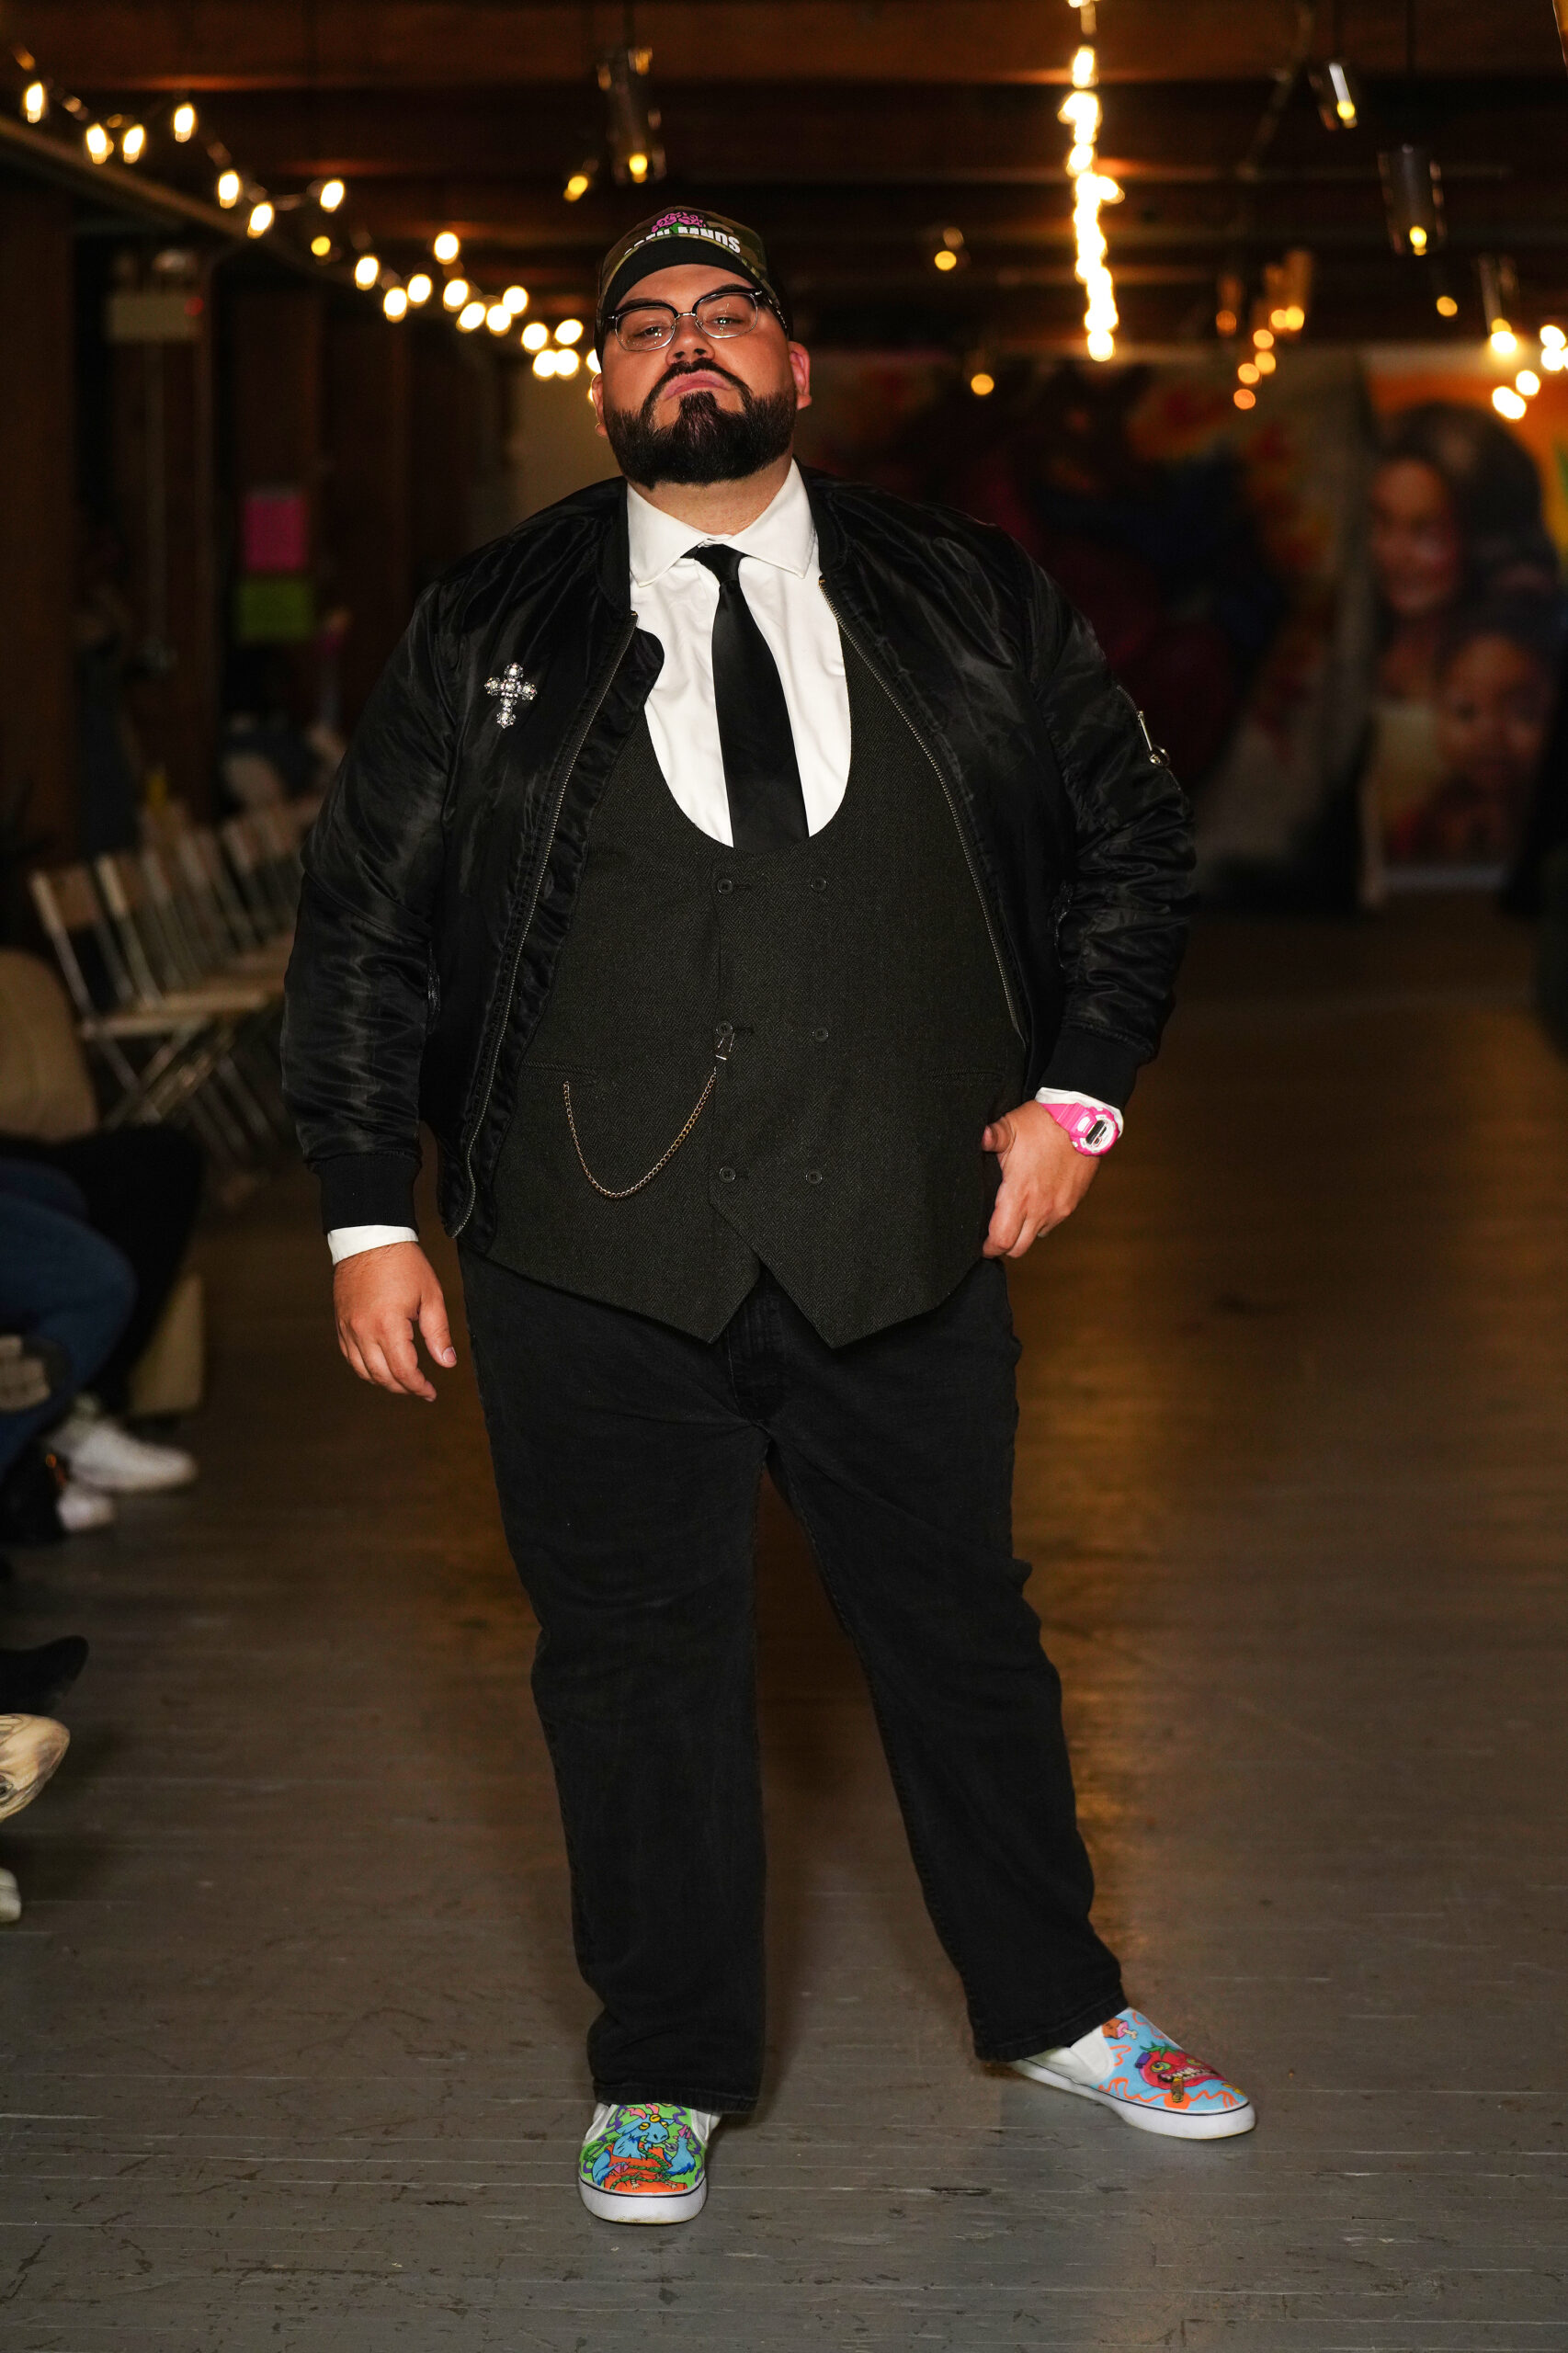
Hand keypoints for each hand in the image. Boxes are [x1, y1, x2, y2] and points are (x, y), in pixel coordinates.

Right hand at [332, 1241, 456, 1400]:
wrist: (369, 1238)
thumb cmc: (402, 1263)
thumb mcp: (430, 1296)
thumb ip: (438, 1333)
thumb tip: (446, 1362)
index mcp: (388, 1325)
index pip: (403, 1371)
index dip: (419, 1387)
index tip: (431, 1392)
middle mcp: (363, 1331)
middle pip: (382, 1376)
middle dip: (403, 1388)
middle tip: (420, 1389)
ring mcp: (348, 1328)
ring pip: (362, 1371)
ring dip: (383, 1381)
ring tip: (402, 1381)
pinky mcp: (340, 1323)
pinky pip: (349, 1356)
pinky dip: (365, 1368)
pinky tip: (380, 1366)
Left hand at [982, 1099, 1100, 1259]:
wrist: (1083, 1120)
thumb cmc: (1043, 1124)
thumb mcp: (1010, 1127)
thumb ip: (991, 1136)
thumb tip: (978, 1137)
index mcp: (1019, 1195)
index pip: (1002, 1240)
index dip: (989, 1247)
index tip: (982, 1244)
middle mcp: (1040, 1208)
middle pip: (1018, 1248)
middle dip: (1004, 1246)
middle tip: (995, 1234)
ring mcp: (1058, 1209)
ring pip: (1036, 1236)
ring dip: (1024, 1231)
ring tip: (1016, 1215)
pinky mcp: (1071, 1204)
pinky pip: (1053, 1223)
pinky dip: (1042, 1220)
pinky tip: (1036, 1202)